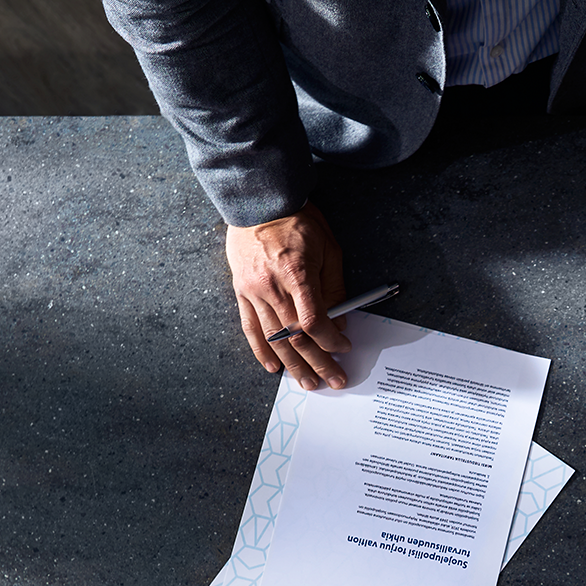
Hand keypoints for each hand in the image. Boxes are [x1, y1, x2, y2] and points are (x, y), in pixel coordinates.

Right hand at [225, 204, 351, 389]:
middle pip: (296, 336)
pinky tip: (273, 367)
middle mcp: (272, 288)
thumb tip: (340, 321)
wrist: (259, 203)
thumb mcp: (328, 249)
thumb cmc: (297, 221)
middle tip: (333, 379)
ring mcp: (253, 292)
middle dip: (318, 362)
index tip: (344, 347)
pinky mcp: (242, 292)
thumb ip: (335, 288)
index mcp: (296, 274)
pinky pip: (251, 328)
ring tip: (308, 382)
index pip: (314, 321)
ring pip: (274, 338)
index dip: (331, 340)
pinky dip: (262, 350)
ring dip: (293, 364)